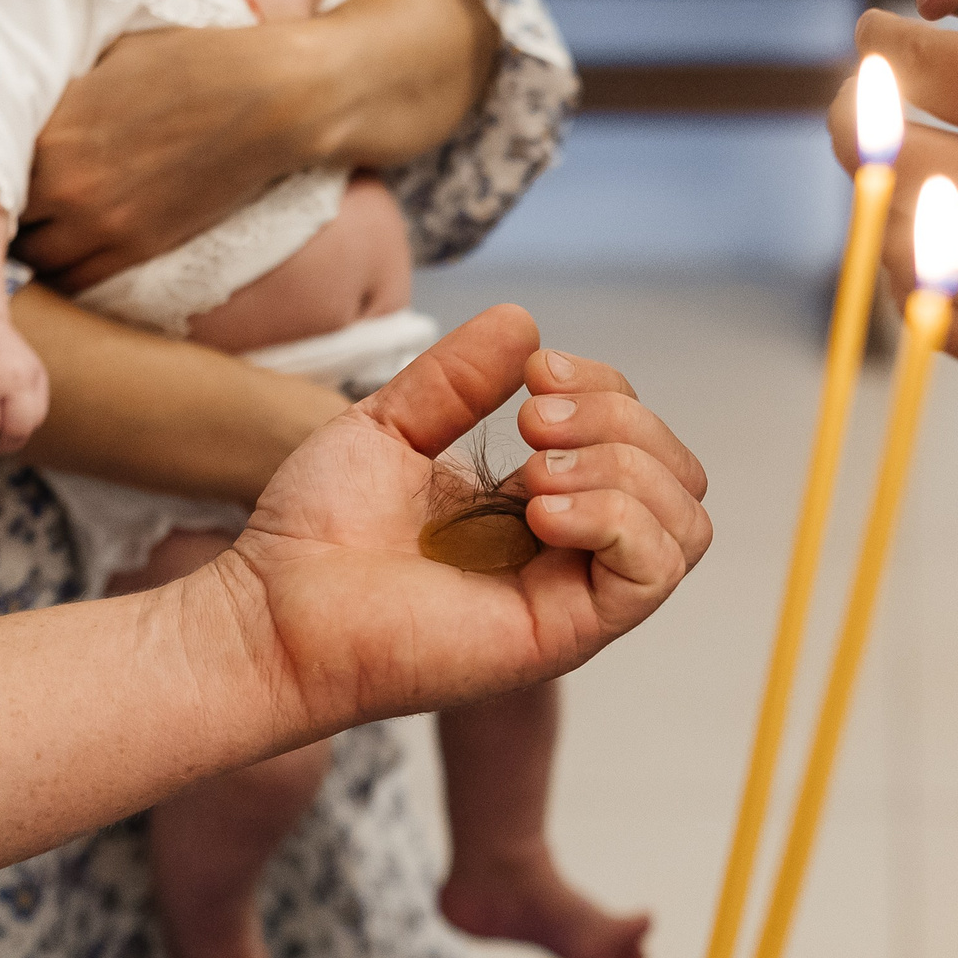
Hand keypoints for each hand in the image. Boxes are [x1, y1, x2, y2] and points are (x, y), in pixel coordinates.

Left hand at [20, 0, 492, 290]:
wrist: (270, 101)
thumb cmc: (193, 60)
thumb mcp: (108, 54)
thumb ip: (59, 92)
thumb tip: (27, 98)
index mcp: (48, 129)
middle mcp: (63, 186)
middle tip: (4, 200)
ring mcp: (102, 226)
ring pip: (34, 261)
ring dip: (30, 246)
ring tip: (39, 226)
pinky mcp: (138, 250)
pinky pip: (77, 281)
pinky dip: (67, 269)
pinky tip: (74, 245)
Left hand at [212, 305, 713, 735]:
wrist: (273, 609)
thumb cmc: (316, 534)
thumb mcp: (391, 427)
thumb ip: (457, 380)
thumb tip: (525, 323)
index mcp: (542, 504)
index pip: (637, 435)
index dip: (606, 387)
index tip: (534, 372)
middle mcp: (571, 552)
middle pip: (680, 473)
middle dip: (622, 421)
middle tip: (534, 419)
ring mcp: (572, 595)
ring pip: (684, 523)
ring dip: (623, 468)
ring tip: (533, 470)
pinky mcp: (566, 633)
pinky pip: (654, 572)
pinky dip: (617, 519)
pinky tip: (540, 509)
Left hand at [833, 0, 957, 389]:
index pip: (914, 63)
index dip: (880, 42)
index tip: (876, 36)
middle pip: (876, 149)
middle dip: (861, 110)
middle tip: (874, 99)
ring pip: (885, 232)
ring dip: (883, 194)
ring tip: (907, 169)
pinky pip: (923, 310)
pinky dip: (911, 274)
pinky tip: (934, 242)